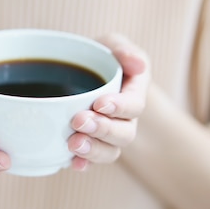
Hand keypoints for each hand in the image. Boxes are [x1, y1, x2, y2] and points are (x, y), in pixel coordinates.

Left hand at [68, 33, 150, 170]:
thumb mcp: (111, 45)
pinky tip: (72, 163)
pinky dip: (83, 164)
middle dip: (103, 130)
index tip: (100, 103)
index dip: (120, 107)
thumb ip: (123, 50)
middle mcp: (124, 118)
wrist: (82, 72)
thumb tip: (137, 64)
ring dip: (94, 150)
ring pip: (110, 151)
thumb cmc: (100, 56)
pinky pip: (91, 161)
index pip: (135, 105)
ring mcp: (108, 135)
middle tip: (79, 121)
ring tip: (73, 144)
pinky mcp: (90, 144)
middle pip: (124, 133)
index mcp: (134, 92)